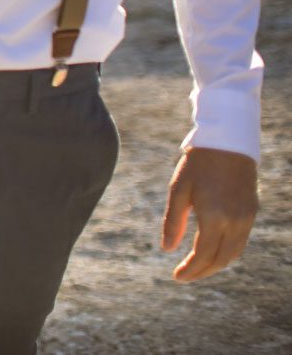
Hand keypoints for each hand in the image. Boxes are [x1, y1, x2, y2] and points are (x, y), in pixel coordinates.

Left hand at [161, 146, 257, 282]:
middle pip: (220, 260)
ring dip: (216, 264)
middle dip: (202, 272)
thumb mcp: (178, 190)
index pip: (203, 256)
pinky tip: (212, 250)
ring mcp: (247, 218)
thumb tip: (167, 250)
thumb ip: (174, 222)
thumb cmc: (197, 164)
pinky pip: (241, 242)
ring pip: (233, 253)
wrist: (228, 142)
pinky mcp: (252, 212)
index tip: (176, 277)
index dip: (190, 270)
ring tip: (196, 267)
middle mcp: (235, 222)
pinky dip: (226, 252)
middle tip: (184, 276)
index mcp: (215, 217)